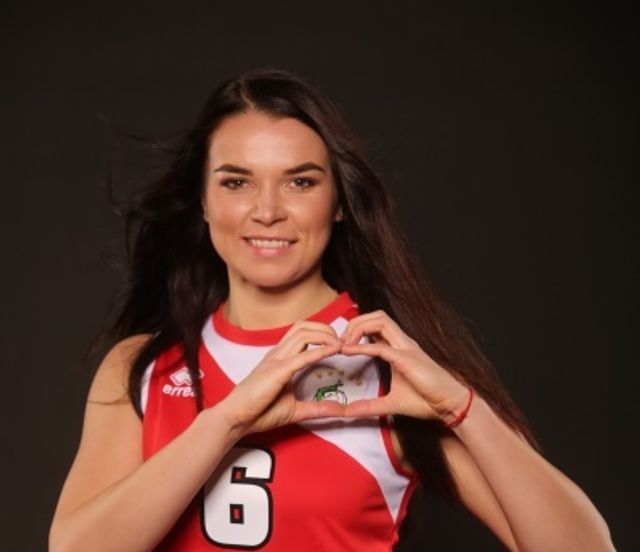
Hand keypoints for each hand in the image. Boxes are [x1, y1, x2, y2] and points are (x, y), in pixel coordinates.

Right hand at [217, 321, 346, 436]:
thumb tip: (340, 410)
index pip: (302, 333)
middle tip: (342, 341)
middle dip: (326, 329)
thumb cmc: (259, 412)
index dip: (322, 333)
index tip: (339, 344)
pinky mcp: (277, 371)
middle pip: (303, 327)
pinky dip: (320, 351)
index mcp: (280, 358)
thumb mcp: (295, 409)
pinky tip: (334, 351)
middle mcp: (278, 354)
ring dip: (325, 335)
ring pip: (303, 333)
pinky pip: (302, 356)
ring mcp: (276, 360)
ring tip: (340, 344)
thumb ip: (318, 408)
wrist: (236, 419)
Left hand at [339, 310, 469, 422]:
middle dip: (355, 322)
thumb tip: (349, 412)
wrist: (451, 405)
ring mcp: (406, 348)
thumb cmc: (426, 400)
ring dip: (359, 327)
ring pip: (380, 320)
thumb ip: (369, 406)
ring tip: (344, 343)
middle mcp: (403, 342)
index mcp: (399, 347)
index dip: (357, 329)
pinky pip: (381, 346)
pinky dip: (362, 347)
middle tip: (339, 341)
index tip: (341, 344)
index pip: (376, 325)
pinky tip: (348, 351)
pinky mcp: (407, 359)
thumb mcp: (391, 403)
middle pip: (377, 316)